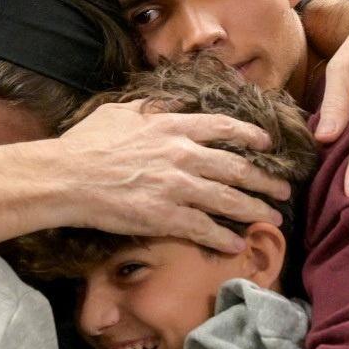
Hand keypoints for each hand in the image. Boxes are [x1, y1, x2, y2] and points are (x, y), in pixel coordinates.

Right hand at [55, 100, 290, 253]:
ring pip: (228, 199)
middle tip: (282, 188)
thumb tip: (164, 106)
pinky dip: (224, 237)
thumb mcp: (118, 113)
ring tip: (272, 217)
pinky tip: (238, 243)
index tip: (266, 144)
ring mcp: (176, 187)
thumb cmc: (85, 144)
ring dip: (254, 209)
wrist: (67, 178)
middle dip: (264, 179)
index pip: (222, 128)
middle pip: (236, 167)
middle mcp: (181, 154)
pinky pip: (204, 229)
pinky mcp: (165, 217)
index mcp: (170, 126)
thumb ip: (146, 110)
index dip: (249, 135)